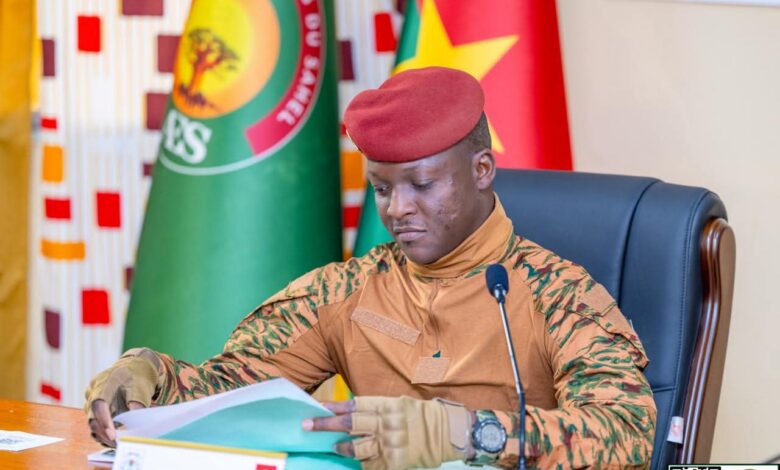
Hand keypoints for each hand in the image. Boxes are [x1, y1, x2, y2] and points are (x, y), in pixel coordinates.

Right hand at [84, 348, 161, 446]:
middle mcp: (93, 393)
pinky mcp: (95, 409)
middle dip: (104, 433)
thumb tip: (136, 428)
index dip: (104, 422)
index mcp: (103, 383)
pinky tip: (115, 440)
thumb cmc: (137, 377)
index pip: (99, 405)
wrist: (135, 368)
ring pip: (93, 423)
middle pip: (92, 417)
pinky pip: (96, 424)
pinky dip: (104, 433)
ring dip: (103, 436)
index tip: (113, 435)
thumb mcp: (140, 389)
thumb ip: (137, 407)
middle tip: (118, 444)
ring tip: (118, 444)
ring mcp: (92, 401)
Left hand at [302, 396, 472, 469]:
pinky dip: (363, 464)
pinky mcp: (394, 462)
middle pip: (349, 424)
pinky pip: (371, 466)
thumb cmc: (422, 416)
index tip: (316, 407)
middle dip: (325, 424)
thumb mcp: (400, 403)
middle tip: (306, 425)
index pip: (353, 405)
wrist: (449, 433)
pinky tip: (358, 462)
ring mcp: (390, 444)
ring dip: (342, 447)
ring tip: (334, 446)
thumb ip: (377, 408)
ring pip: (356, 448)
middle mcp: (386, 424)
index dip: (333, 407)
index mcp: (387, 406)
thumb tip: (351, 411)